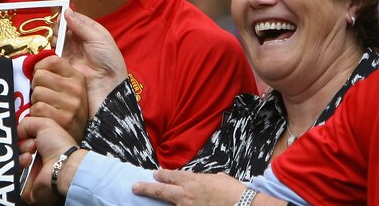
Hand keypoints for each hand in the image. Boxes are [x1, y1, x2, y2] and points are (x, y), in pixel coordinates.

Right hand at [17, 116, 85, 203]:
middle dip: (20, 145)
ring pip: (12, 164)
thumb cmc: (60, 147)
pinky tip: (28, 162)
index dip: (20, 137)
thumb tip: (15, 131)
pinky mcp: (25, 188)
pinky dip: (16, 167)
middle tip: (31, 144)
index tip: (21, 134)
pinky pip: (11, 178)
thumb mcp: (45, 125)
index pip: (22, 142)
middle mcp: (37, 162)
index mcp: (43, 148)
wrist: (64, 167)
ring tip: (30, 154)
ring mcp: (31, 176)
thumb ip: (27, 124)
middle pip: (16, 153)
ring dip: (19, 156)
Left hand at [29, 53, 88, 140]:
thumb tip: (30, 63)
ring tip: (44, 109)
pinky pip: (37, 109)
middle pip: (39, 76)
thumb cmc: (64, 112)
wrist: (72, 144)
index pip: (52, 60)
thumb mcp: (66, 88)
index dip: (40, 68)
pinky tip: (43, 119)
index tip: (41, 78)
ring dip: (35, 103)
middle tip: (43, 97)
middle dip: (36, 87)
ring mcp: (71, 104)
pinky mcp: (64, 120)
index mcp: (76, 77)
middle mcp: (76, 89)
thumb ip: (52, 74)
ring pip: (36, 93)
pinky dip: (34, 116)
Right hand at [62, 8, 127, 116]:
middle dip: (59, 25)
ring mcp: (72, 52)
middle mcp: (80, 40)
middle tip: (58, 28)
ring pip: (58, 38)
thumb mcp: (98, 38)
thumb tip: (66, 11)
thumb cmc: (109, 61)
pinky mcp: (64, 63)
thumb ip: (81, 25)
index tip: (60, 13)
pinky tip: (54, 46)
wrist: (107, 86)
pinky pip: (54, 52)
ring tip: (57, 37)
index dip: (68, 15)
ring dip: (56, 36)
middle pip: (64, 27)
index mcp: (92, 32)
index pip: (76, 19)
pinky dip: (52, 47)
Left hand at [132, 170, 246, 204]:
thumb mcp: (221, 179)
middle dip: (147, 188)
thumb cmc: (234, 191)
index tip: (156, 174)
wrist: (243, 204)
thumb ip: (211, 179)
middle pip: (161, 189)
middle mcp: (187, 193)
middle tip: (135, 187)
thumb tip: (214, 179)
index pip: (172, 176)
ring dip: (156, 200)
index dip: (162, 175)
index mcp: (194, 180)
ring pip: (167, 202)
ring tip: (144, 196)